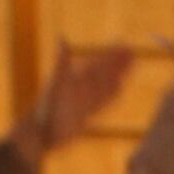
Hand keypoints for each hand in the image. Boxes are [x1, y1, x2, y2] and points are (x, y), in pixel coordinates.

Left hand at [32, 40, 136, 157]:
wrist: (41, 134)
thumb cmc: (45, 110)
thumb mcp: (56, 85)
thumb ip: (62, 64)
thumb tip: (63, 39)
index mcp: (75, 79)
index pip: (97, 63)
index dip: (110, 54)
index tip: (123, 44)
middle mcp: (80, 88)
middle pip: (103, 72)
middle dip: (117, 62)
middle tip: (132, 52)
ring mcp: (83, 101)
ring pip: (105, 85)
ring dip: (117, 75)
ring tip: (131, 66)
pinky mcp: (85, 115)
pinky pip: (103, 100)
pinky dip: (112, 93)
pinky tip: (119, 88)